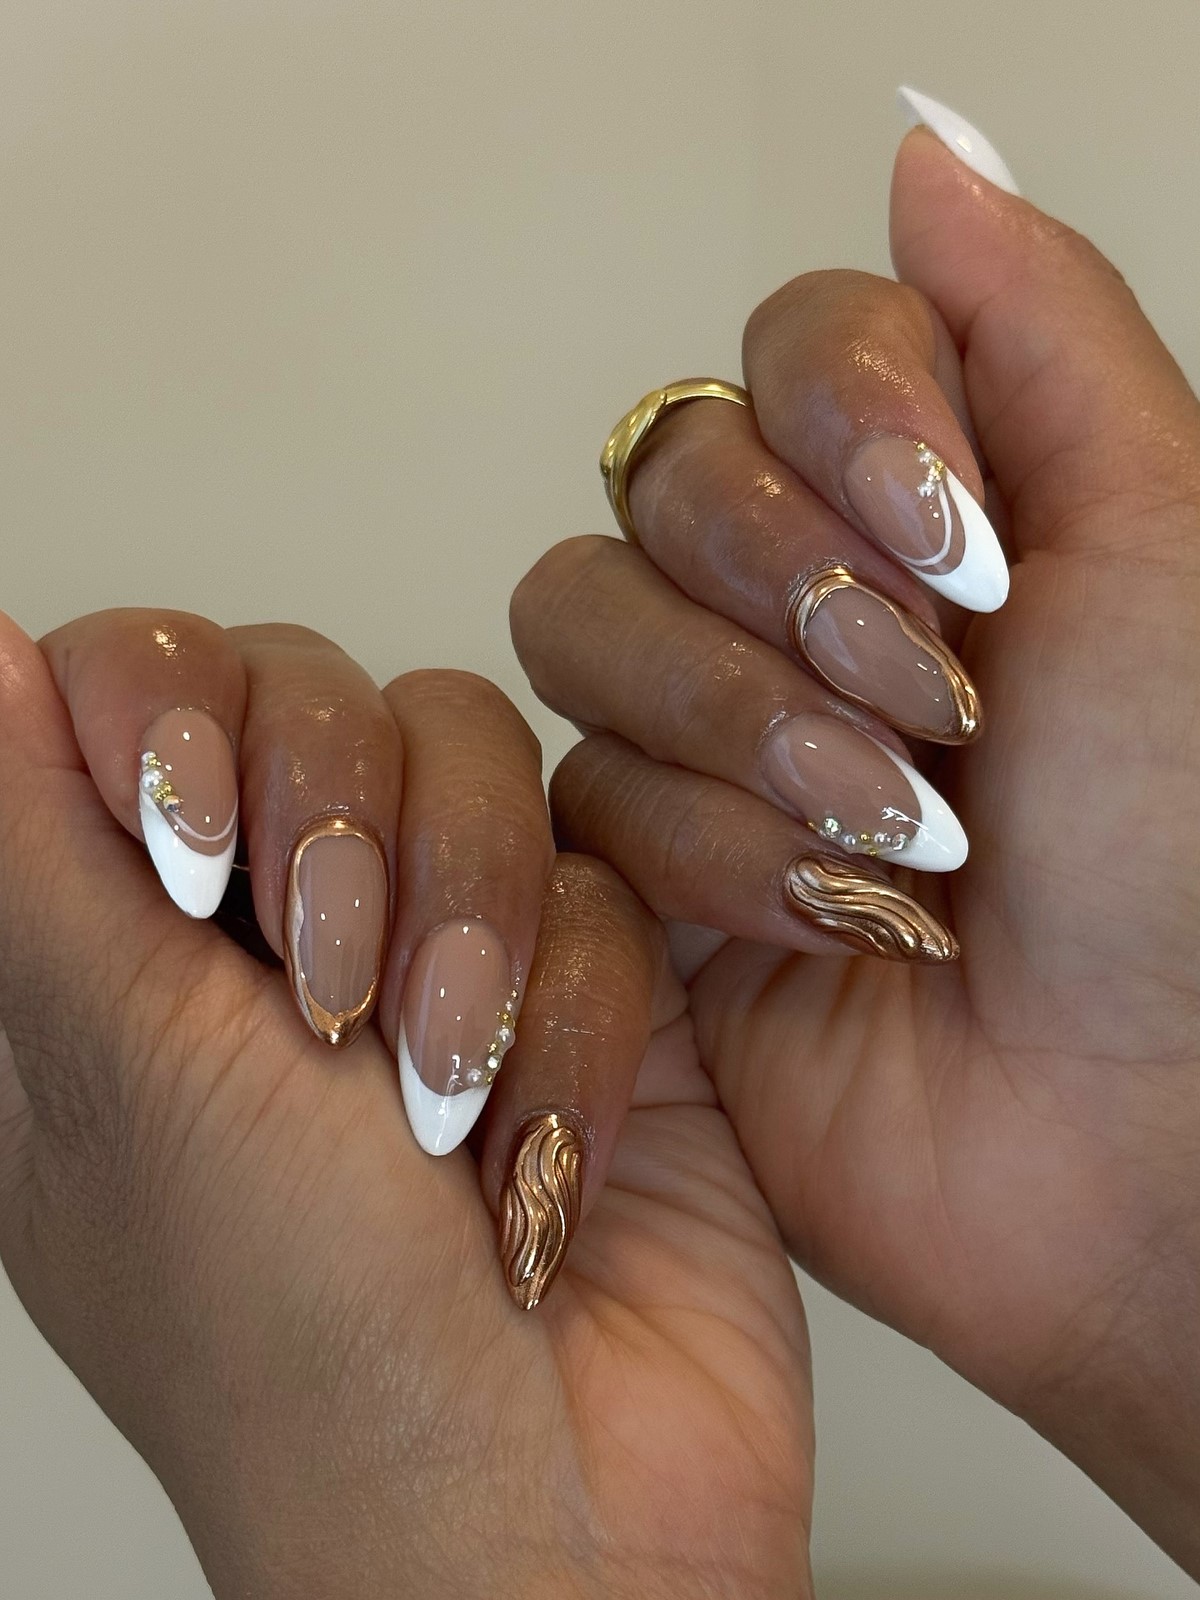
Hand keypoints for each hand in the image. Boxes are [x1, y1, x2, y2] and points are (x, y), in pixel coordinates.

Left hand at [0, 611, 812, 1598]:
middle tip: (332, 1000)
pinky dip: (573, 1003)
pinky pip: (598, 867)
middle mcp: (280, 927)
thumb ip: (35, 840)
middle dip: (342, 828)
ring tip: (446, 1087)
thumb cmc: (301, 1344)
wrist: (546, 1518)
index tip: (192, 843)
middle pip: (318, 692)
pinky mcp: (587, 977)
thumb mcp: (122, 1066)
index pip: (133, 684)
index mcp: (124, 946)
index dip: (173, 707)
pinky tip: (537, 1140)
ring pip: (474, 755)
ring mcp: (443, 938)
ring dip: (469, 916)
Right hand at [513, 126, 1199, 1572]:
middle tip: (947, 720)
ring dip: (750, 733)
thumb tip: (924, 144)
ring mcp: (702, 727)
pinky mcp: (634, 859)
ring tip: (901, 847)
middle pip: (665, 475)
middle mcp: (798, 597)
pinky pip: (579, 787)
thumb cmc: (1185, 855)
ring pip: (584, 619)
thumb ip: (1037, 325)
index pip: (791, 348)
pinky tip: (837, 932)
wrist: (1135, 1123)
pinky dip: (716, 858)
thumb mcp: (1163, 541)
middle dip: (797, 600)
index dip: (849, 428)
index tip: (976, 556)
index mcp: (929, 506)